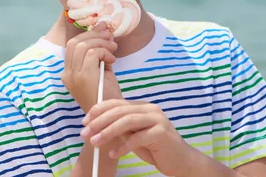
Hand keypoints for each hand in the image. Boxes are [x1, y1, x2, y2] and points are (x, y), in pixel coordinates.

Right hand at [61, 23, 122, 113]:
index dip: (88, 35)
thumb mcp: (102, 70)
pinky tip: (112, 61)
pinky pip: (93, 53)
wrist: (112, 119)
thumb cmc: (108, 95)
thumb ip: (100, 50)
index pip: (72, 45)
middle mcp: (67, 74)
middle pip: (76, 42)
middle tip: (110, 37)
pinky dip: (104, 52)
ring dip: (102, 43)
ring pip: (84, 45)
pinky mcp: (84, 77)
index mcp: (68, 73)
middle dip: (94, 35)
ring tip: (113, 49)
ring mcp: (74, 76)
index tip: (104, 34)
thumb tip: (103, 25)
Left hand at [81, 99, 195, 176]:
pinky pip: (137, 138)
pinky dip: (123, 146)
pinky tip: (113, 154)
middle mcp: (149, 109)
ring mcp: (157, 120)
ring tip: (95, 142)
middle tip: (85, 133)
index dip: (98, 110)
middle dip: (99, 122)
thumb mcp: (133, 136)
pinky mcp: (161, 133)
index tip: (84, 121)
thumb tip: (96, 125)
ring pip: (127, 121)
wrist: (180, 161)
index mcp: (142, 107)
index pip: (116, 103)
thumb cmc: (155, 148)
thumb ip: (120, 128)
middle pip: (119, 111)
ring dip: (108, 132)